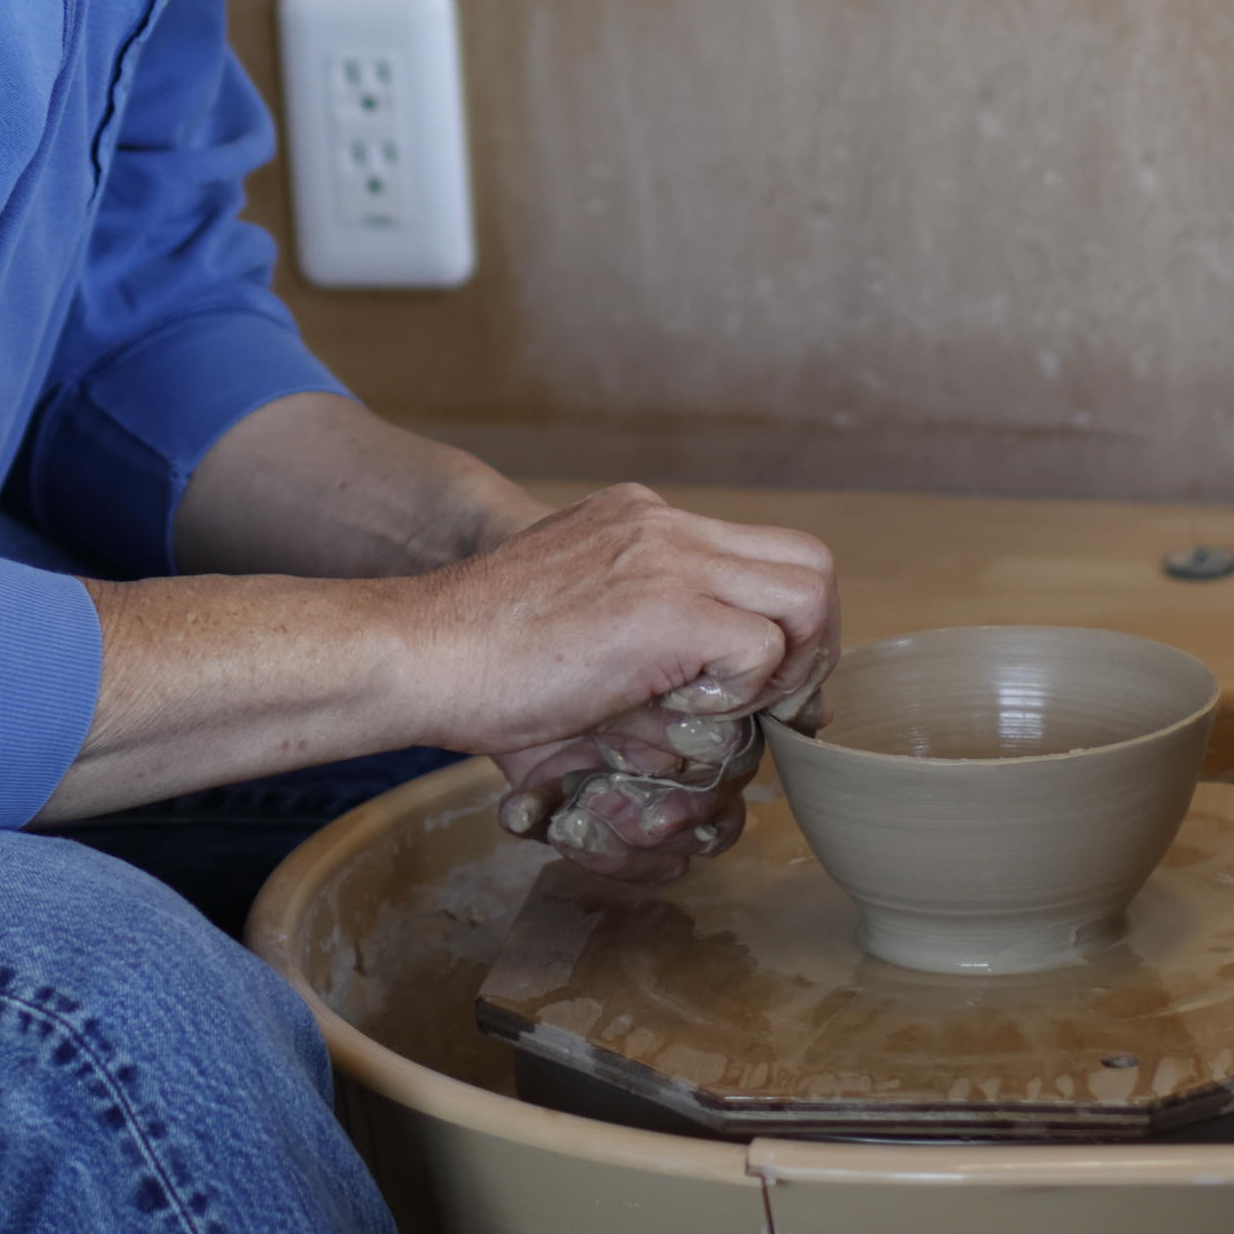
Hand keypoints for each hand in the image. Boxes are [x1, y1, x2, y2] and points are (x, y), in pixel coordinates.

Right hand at [380, 487, 834, 883]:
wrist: (419, 652)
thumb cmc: (479, 661)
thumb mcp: (575, 620)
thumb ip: (641, 635)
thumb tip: (708, 699)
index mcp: (643, 522)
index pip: (765, 552)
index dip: (788, 625)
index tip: (770, 690)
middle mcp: (663, 526)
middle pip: (810, 563)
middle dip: (814, 645)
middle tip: (779, 708)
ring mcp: (667, 559)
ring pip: (809, 596)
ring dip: (789, 667)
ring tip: (734, 710)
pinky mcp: (664, 609)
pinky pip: (761, 650)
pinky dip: (741, 694)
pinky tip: (681, 711)